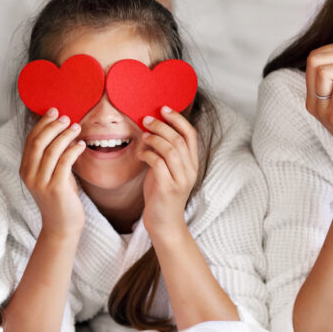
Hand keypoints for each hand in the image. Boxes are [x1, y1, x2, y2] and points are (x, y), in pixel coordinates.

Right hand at [19, 108, 85, 232]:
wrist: (62, 226)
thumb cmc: (60, 199)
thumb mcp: (51, 175)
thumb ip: (52, 157)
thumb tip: (62, 131)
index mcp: (25, 170)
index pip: (30, 140)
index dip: (42, 123)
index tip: (54, 111)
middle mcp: (29, 175)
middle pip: (38, 142)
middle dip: (53, 126)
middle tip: (66, 118)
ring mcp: (41, 182)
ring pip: (51, 150)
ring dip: (65, 135)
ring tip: (76, 127)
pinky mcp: (55, 188)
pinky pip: (64, 162)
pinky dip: (73, 150)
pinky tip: (81, 145)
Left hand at [138, 108, 199, 239]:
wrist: (164, 223)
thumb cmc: (162, 194)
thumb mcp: (167, 170)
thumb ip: (164, 153)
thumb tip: (152, 131)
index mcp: (192, 163)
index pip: (190, 134)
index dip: (178, 119)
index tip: (164, 108)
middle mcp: (190, 170)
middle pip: (179, 139)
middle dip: (161, 125)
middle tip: (146, 119)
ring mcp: (180, 180)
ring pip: (170, 149)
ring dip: (154, 139)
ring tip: (143, 136)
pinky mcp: (167, 188)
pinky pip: (158, 164)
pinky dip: (147, 155)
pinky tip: (140, 155)